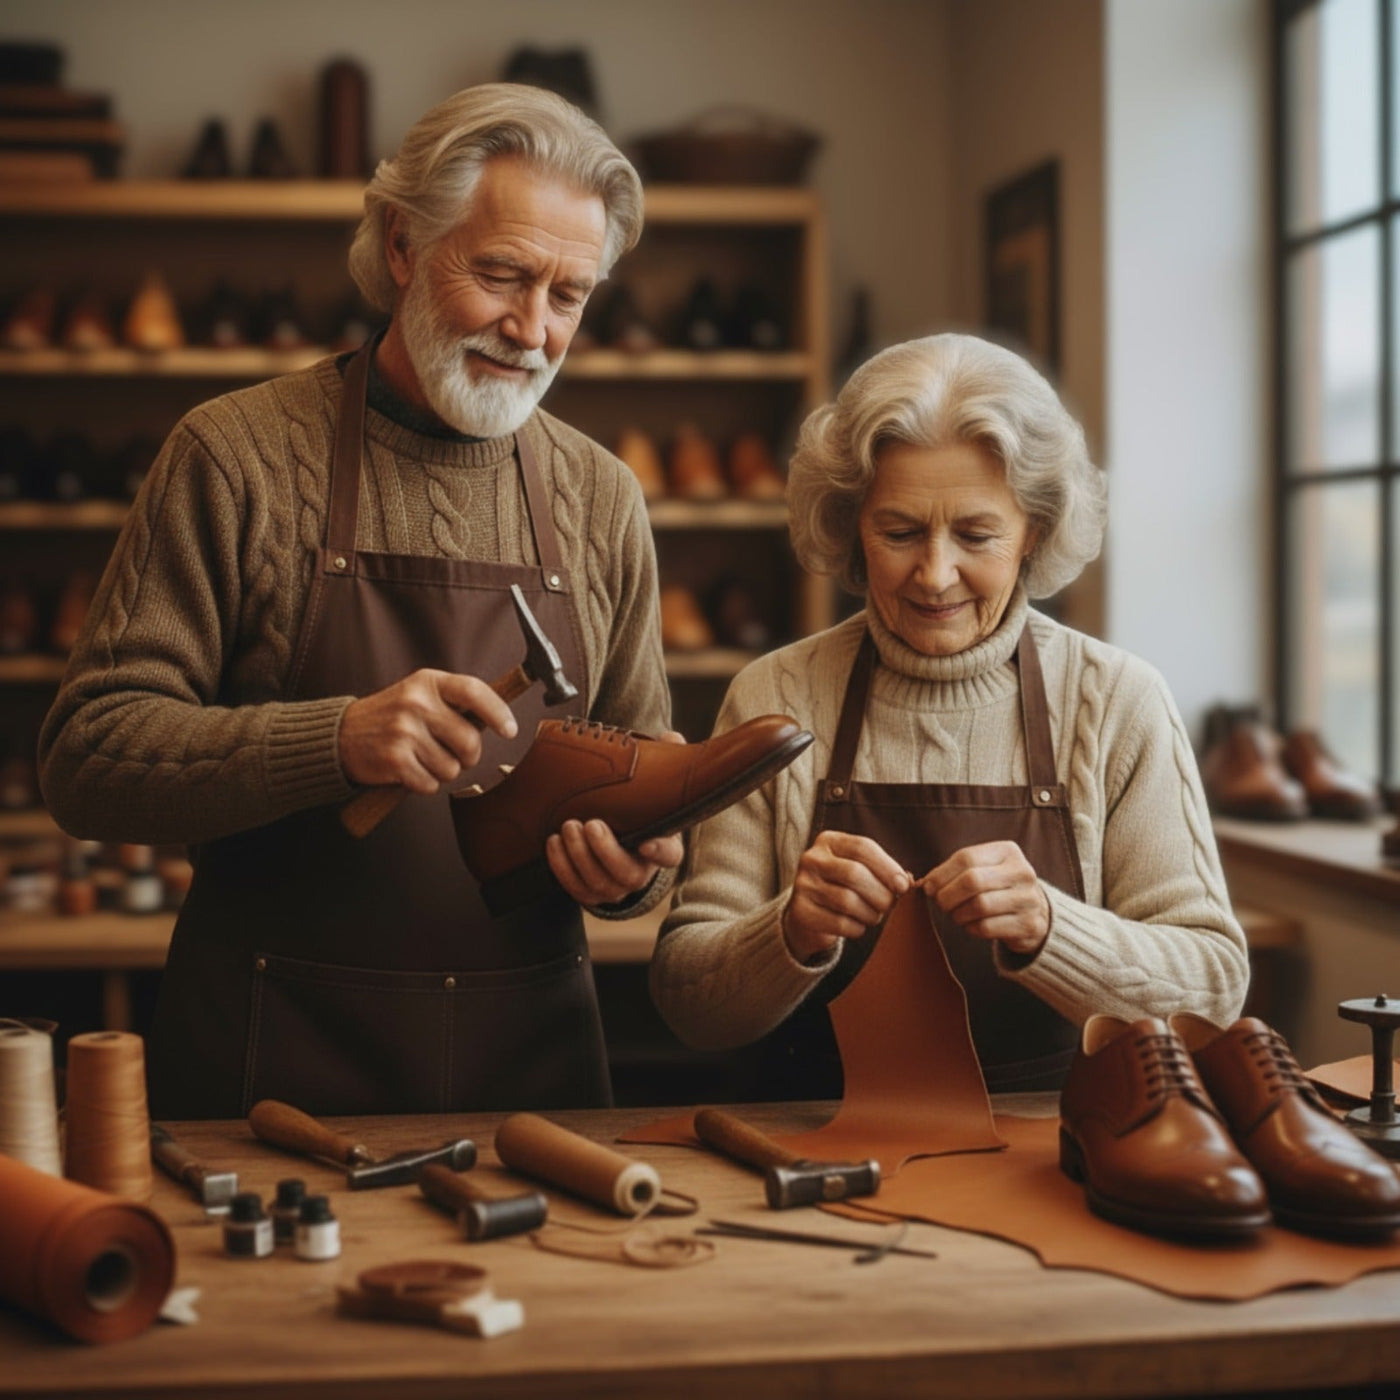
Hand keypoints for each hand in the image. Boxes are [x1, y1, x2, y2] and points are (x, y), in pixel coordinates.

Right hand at [338, 669, 516, 792]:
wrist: (341, 736)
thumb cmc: (391, 717)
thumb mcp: (419, 694)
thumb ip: (454, 703)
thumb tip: (499, 720)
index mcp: (427, 682)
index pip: (474, 692)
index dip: (498, 712)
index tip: (510, 730)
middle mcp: (416, 703)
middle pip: (469, 741)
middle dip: (468, 756)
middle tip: (453, 754)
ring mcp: (403, 731)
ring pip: (452, 768)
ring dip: (443, 771)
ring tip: (423, 758)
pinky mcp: (394, 759)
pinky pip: (431, 784)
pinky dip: (425, 784)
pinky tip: (409, 769)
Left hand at [545, 729, 686, 905]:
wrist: (614, 835)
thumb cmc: (636, 809)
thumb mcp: (652, 786)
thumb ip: (665, 761)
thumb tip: (671, 738)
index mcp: (662, 847)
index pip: (669, 855)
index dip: (659, 851)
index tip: (646, 842)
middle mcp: (640, 873)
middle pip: (627, 874)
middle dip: (605, 851)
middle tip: (590, 824)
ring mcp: (614, 886)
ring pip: (598, 883)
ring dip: (579, 857)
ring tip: (566, 828)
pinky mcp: (590, 891)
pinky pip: (576, 889)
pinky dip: (561, 868)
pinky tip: (552, 843)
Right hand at [782, 831, 911, 962]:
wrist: (811, 914)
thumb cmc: (844, 887)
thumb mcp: (861, 869)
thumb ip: (883, 871)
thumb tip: (906, 882)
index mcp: (829, 841)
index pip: (862, 847)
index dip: (887, 867)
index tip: (903, 886)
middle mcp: (811, 859)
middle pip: (854, 873)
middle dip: (880, 894)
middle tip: (889, 906)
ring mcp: (802, 885)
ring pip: (847, 901)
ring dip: (870, 913)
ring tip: (873, 916)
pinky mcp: (801, 912)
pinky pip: (839, 923)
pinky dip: (857, 928)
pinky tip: (857, 925)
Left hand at [918, 840, 1049, 955]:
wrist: (1035, 913)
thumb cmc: (997, 887)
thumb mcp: (983, 869)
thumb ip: (956, 871)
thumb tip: (927, 884)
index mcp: (1008, 852)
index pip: (966, 857)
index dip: (941, 874)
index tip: (929, 887)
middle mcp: (1022, 872)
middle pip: (972, 881)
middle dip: (948, 895)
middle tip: (941, 904)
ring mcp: (1029, 899)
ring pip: (979, 905)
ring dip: (958, 914)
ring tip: (956, 914)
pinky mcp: (1028, 925)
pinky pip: (987, 927)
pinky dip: (971, 928)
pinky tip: (971, 925)